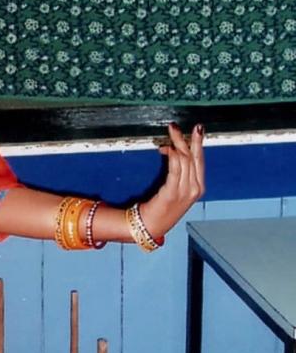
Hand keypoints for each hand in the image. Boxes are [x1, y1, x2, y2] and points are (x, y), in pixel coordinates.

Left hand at [140, 124, 205, 239]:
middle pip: (193, 157)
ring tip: (170, 132)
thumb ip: (176, 170)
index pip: (200, 160)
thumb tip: (170, 149)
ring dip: (176, 144)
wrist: (151, 225)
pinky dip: (173, 158)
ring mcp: (185, 192)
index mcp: (198, 187)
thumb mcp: (175, 187)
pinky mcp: (172, 193)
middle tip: (176, 126)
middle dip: (186, 139)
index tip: (196, 129)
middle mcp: (195, 189)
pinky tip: (168, 149)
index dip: (197, 143)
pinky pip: (175, 171)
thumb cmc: (162, 206)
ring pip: (185, 161)